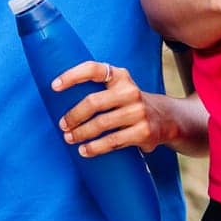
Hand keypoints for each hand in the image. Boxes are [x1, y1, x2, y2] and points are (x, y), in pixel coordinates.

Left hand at [53, 62, 182, 155]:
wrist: (166, 118)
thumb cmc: (129, 103)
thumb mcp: (119, 88)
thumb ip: (98, 88)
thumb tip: (60, 99)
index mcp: (120, 76)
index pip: (93, 69)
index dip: (72, 75)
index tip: (54, 86)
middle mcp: (130, 91)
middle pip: (93, 102)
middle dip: (74, 115)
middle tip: (63, 125)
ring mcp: (138, 111)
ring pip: (101, 124)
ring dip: (81, 134)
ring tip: (70, 139)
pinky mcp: (143, 131)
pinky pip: (113, 141)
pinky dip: (95, 148)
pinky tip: (85, 150)